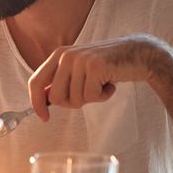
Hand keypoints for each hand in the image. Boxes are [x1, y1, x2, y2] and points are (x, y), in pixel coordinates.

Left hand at [27, 34, 168, 120]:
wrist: (138, 54)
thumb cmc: (107, 66)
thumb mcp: (79, 70)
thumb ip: (60, 82)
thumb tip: (43, 101)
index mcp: (58, 55)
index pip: (35, 81)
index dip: (36, 103)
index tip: (44, 118)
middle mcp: (66, 56)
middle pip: (55, 97)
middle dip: (72, 103)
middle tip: (89, 93)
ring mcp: (80, 60)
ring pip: (74, 99)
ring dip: (91, 98)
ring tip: (101, 84)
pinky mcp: (95, 67)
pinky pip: (91, 96)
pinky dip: (103, 96)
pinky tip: (110, 84)